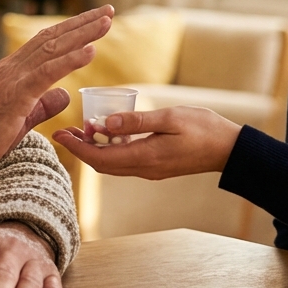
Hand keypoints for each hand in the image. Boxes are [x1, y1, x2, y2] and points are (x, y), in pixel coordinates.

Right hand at [0, 5, 112, 174]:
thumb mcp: (21, 119)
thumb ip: (43, 105)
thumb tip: (66, 94)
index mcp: (11, 71)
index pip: (45, 42)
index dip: (71, 30)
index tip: (94, 21)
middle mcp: (11, 68)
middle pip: (52, 38)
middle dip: (82, 22)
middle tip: (108, 11)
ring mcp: (12, 79)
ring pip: (53, 48)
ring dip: (82, 34)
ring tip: (106, 22)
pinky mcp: (15, 95)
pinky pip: (47, 73)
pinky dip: (71, 59)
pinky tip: (91, 51)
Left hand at [53, 106, 242, 179]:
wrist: (229, 149)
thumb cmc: (204, 129)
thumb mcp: (170, 118)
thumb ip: (137, 121)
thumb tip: (104, 122)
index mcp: (144, 157)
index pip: (99, 157)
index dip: (76, 148)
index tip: (58, 134)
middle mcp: (143, 169)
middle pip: (101, 164)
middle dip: (80, 149)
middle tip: (64, 131)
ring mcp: (150, 170)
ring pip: (112, 164)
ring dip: (95, 149)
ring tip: (82, 129)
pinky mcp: (157, 166)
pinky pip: (125, 161)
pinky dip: (111, 149)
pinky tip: (110, 132)